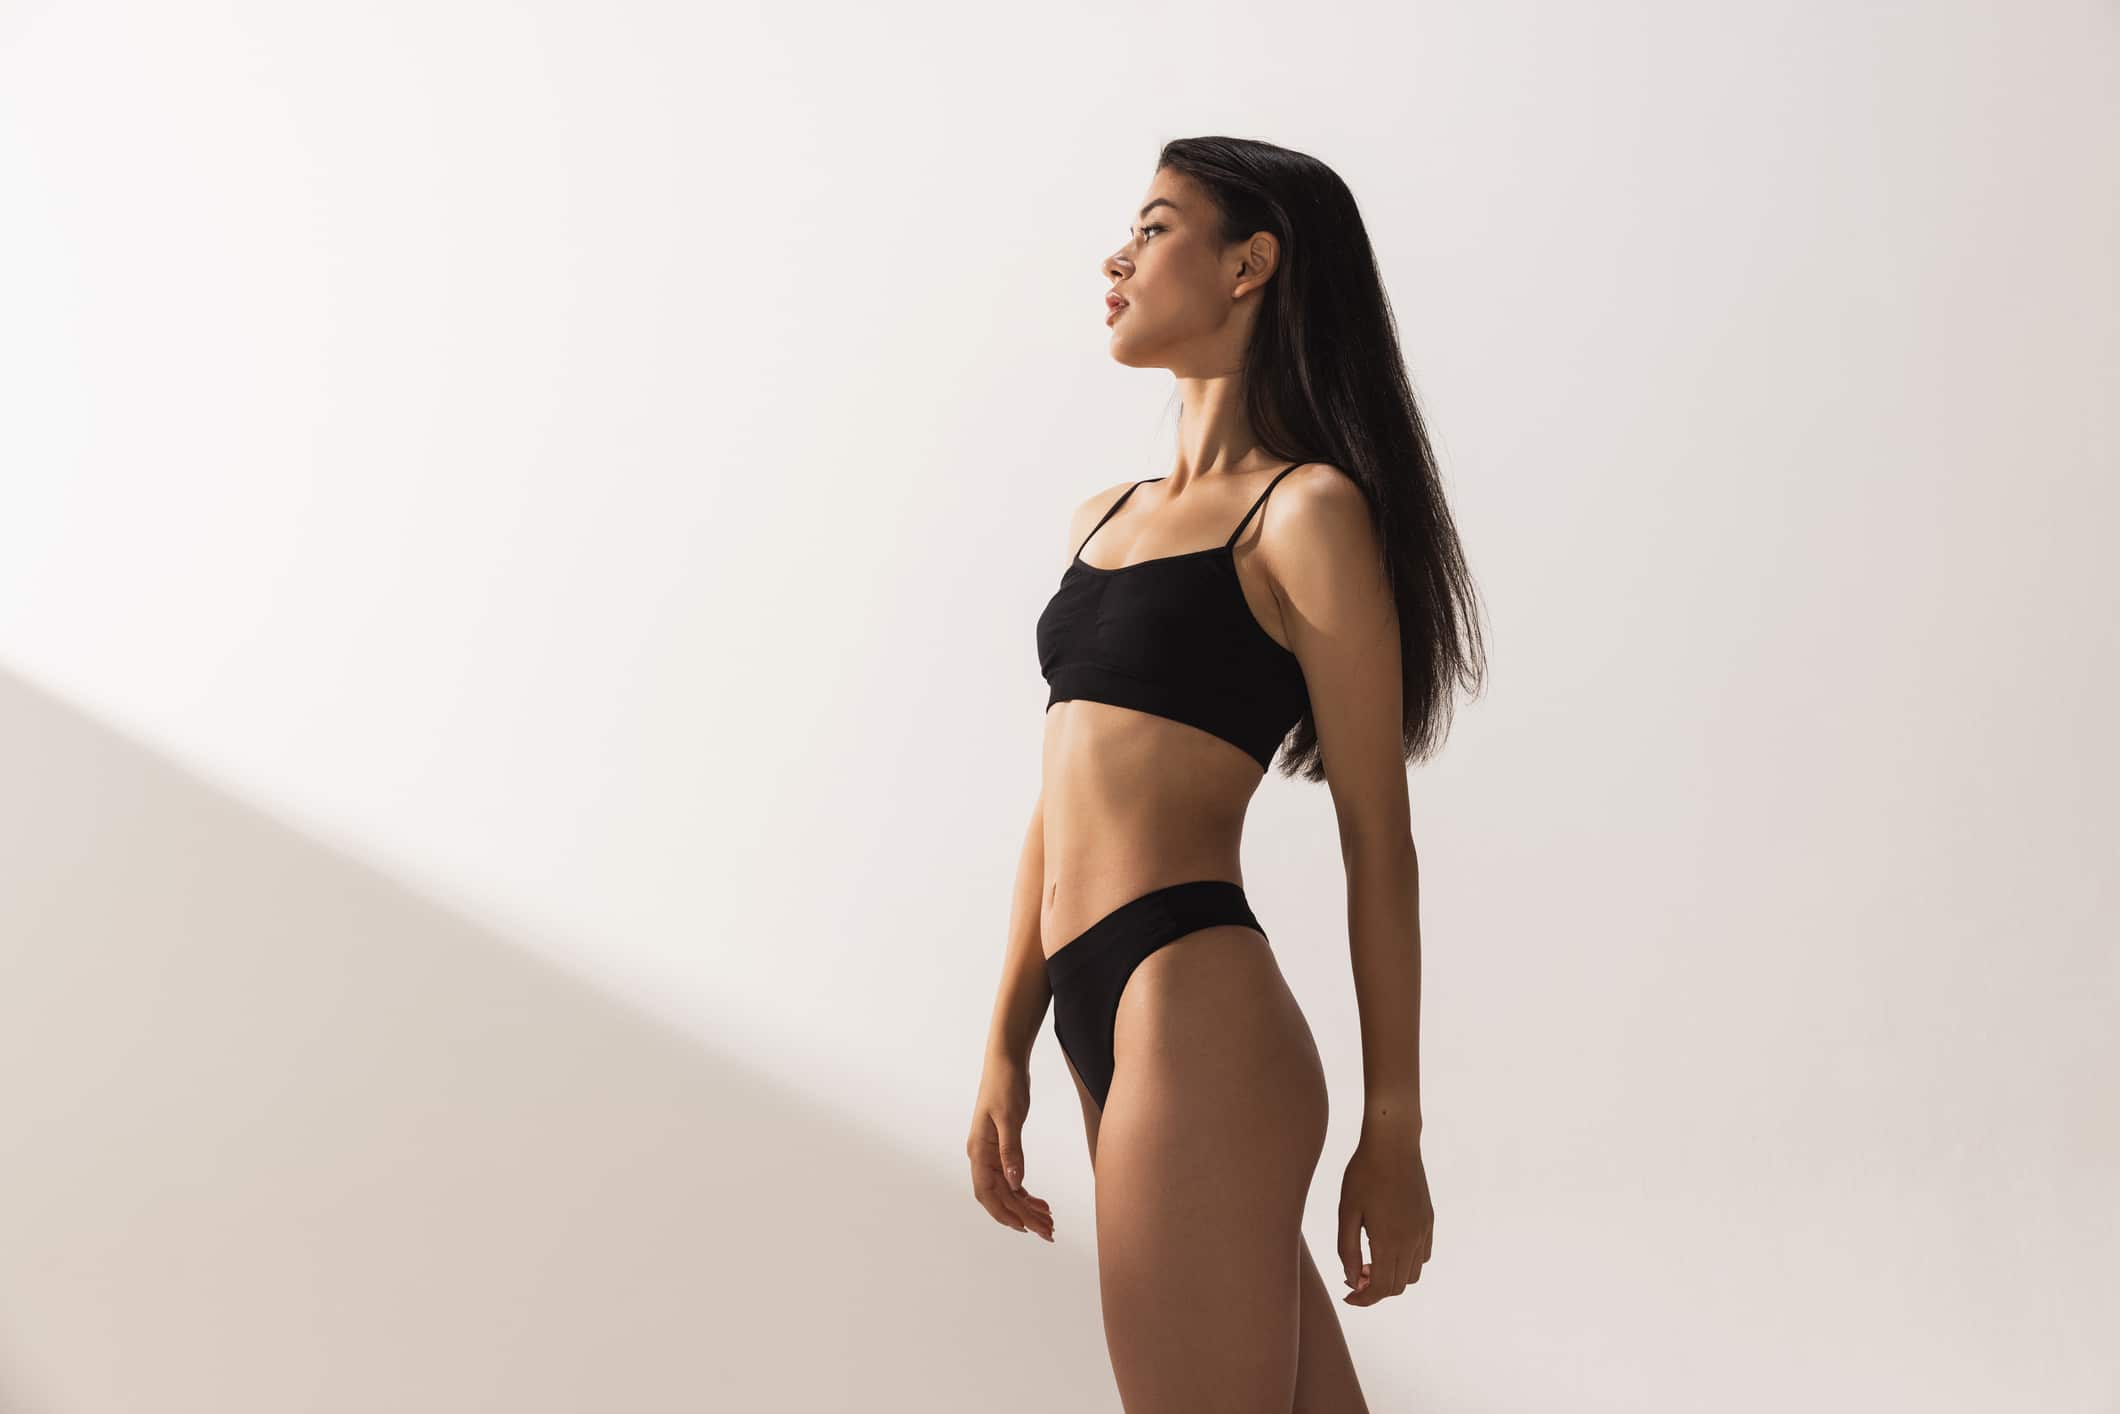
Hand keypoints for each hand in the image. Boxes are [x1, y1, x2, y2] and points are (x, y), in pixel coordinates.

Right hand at [966, 1058, 1053, 1241]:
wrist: (1006, 1061)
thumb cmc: (1005, 1085)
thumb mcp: (1010, 1118)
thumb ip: (1011, 1151)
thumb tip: (1014, 1183)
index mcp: (979, 1151)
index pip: (987, 1193)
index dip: (1004, 1214)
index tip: (1025, 1229)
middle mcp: (982, 1155)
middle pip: (1000, 1196)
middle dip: (1022, 1216)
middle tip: (1048, 1231)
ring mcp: (991, 1153)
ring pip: (1007, 1190)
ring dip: (1026, 1207)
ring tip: (1048, 1221)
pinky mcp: (1003, 1147)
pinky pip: (1012, 1178)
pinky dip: (1025, 1193)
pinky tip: (1040, 1202)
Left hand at [1337, 1124, 1430, 1304]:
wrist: (1393, 1144)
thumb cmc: (1363, 1174)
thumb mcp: (1347, 1211)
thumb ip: (1347, 1249)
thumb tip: (1352, 1278)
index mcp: (1389, 1241)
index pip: (1381, 1288)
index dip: (1364, 1299)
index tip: (1348, 1296)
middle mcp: (1411, 1241)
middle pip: (1397, 1285)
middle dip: (1374, 1289)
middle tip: (1354, 1276)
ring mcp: (1423, 1231)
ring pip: (1412, 1274)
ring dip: (1391, 1277)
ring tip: (1369, 1261)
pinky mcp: (1429, 1220)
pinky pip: (1423, 1255)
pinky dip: (1406, 1263)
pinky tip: (1388, 1247)